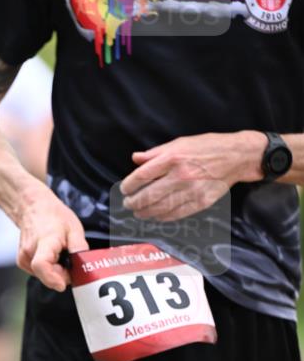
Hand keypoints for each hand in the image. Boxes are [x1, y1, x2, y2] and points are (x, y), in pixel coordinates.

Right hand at [16, 186, 87, 290]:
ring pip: (43, 275)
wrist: (33, 207)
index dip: (52, 279)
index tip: (63, 284)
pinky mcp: (22, 261)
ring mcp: (23, 257)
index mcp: (44, 241)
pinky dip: (48, 268)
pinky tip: (51, 256)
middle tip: (70, 261)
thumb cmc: (53, 216)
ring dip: (55, 271)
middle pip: (45, 274)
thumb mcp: (74, 229)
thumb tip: (84, 268)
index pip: (41, 265)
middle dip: (61, 274)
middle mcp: (30, 251)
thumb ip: (80, 249)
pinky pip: (39, 272)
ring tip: (59, 254)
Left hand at [120, 131, 265, 220]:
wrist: (236, 156)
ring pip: (161, 208)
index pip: (142, 176)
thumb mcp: (179, 143)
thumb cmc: (206, 147)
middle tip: (128, 204)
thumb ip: (155, 153)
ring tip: (138, 212)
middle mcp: (181, 175)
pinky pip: (176, 214)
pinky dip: (162, 217)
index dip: (129, 185)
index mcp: (173, 158)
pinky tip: (155, 216)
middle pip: (148, 195)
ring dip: (145, 212)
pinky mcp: (201, 202)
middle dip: (134, 202)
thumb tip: (135, 158)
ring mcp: (192, 190)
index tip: (124, 189)